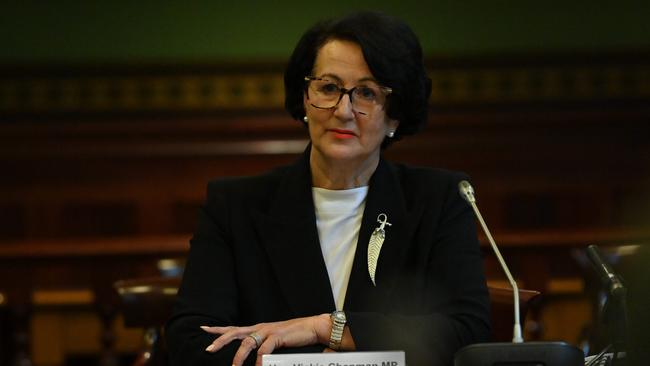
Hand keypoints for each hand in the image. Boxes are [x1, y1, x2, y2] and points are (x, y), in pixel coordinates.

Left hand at [201, 314, 330, 365]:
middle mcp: (259, 327)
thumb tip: (253, 357)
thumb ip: (262, 346)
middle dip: (220, 340)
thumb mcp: (274, 340)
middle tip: (208, 349)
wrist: (312, 327)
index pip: (233, 328)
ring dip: (238, 357)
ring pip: (247, 342)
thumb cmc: (293, 336)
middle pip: (234, 332)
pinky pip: (264, 349)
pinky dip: (260, 360)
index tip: (203, 328)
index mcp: (257, 328)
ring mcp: (268, 331)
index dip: (218, 329)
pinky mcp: (277, 336)